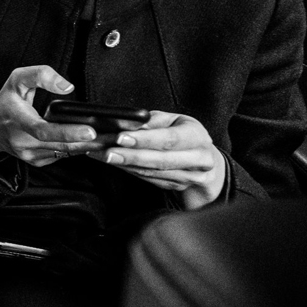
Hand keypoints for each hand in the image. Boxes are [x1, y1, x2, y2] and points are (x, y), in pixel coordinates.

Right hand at [0, 65, 107, 166]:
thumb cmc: (6, 101)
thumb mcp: (17, 79)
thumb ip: (41, 75)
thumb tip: (67, 86)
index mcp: (18, 119)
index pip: (43, 130)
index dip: (67, 132)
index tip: (89, 130)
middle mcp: (23, 141)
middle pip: (60, 145)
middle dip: (88, 142)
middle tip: (112, 137)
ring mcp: (29, 154)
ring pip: (64, 153)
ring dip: (87, 148)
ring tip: (108, 140)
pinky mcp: (35, 161)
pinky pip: (61, 157)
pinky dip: (76, 150)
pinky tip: (90, 143)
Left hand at [87, 111, 226, 208]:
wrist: (204, 159)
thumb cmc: (184, 133)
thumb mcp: (173, 120)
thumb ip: (152, 121)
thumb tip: (127, 123)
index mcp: (197, 137)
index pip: (170, 139)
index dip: (145, 139)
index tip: (121, 137)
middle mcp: (198, 159)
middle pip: (161, 160)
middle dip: (130, 156)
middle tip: (105, 152)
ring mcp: (190, 177)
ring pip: (153, 172)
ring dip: (124, 165)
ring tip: (101, 156)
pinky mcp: (178, 187)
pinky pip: (150, 179)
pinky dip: (129, 171)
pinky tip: (113, 163)